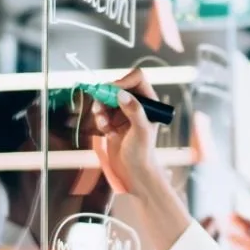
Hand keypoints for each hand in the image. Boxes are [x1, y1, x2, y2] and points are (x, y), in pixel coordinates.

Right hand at [89, 68, 162, 191]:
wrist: (134, 172)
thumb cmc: (142, 153)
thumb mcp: (141, 131)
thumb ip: (134, 111)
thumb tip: (122, 94)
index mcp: (149, 102)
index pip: (136, 78)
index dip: (123, 81)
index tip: (112, 92)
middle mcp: (137, 104)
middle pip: (117, 86)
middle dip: (106, 96)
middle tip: (100, 108)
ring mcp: (124, 112)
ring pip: (106, 98)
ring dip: (101, 109)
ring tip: (103, 123)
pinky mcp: (113, 121)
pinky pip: (101, 111)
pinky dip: (100, 119)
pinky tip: (106, 131)